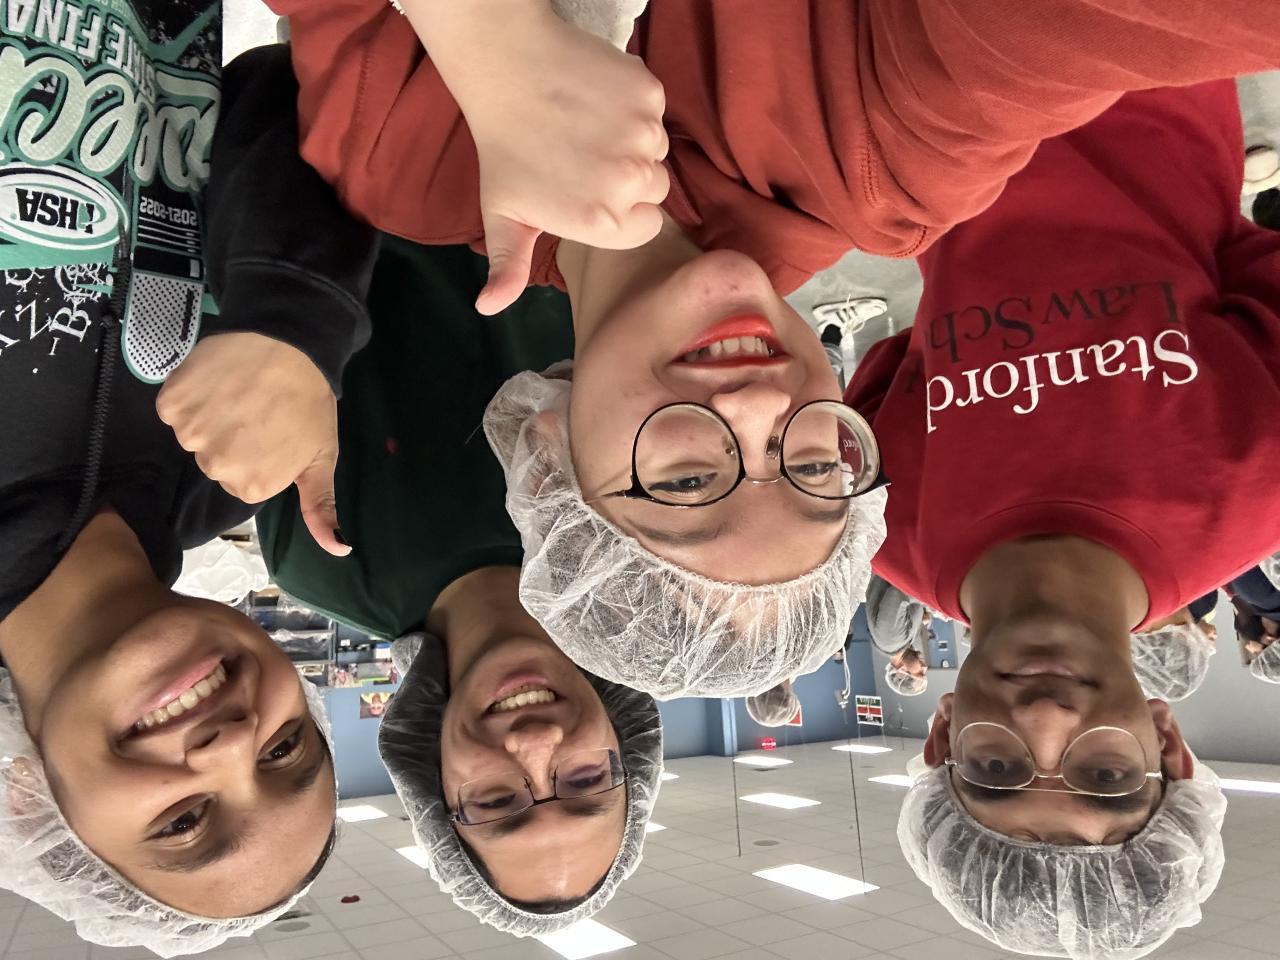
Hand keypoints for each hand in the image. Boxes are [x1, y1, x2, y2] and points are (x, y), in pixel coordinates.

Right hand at [156, 333, 350, 556]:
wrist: (289, 341)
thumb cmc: (310, 402)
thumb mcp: (322, 459)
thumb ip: (321, 508)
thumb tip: (338, 551)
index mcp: (252, 485)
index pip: (242, 480)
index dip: (258, 454)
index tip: (273, 431)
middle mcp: (216, 466)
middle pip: (216, 459)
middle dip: (234, 438)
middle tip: (258, 409)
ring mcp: (190, 434)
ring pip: (194, 434)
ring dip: (211, 415)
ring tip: (240, 392)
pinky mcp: (171, 402)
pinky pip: (175, 407)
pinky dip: (190, 394)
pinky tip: (216, 380)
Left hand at [409, 1, 668, 313]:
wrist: (505, 69)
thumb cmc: (504, 150)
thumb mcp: (503, 217)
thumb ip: (509, 268)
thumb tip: (488, 308)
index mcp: (603, 222)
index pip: (644, 226)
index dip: (620, 209)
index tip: (591, 188)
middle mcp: (630, 182)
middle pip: (655, 189)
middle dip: (629, 177)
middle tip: (585, 156)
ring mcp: (643, 135)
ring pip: (658, 149)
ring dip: (633, 141)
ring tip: (588, 128)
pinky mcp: (649, 94)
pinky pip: (657, 110)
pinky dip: (635, 104)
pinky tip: (597, 100)